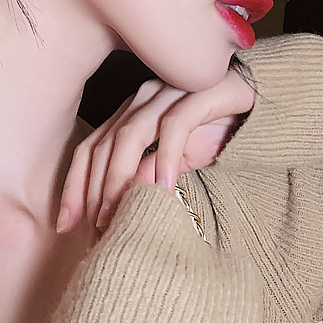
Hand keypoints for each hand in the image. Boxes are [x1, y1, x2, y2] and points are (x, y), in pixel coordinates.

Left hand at [56, 67, 255, 236]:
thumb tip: (117, 207)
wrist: (258, 98)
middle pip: (104, 144)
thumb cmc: (213, 128)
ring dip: (120, 177)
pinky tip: (163, 189)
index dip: (74, 185)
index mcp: (129, 113)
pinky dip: (164, 158)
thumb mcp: (175, 160)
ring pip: (130, 134)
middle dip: (96, 190)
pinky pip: (174, 126)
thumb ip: (146, 175)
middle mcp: (140, 99)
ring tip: (118, 215)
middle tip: (96, 231)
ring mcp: (167, 92)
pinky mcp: (198, 93)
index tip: (64, 224)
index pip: (90, 148)